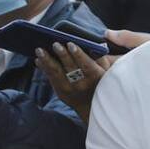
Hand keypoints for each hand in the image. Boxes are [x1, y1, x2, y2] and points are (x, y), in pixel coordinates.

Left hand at [34, 29, 149, 124]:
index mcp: (98, 78)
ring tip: (39, 49)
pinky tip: (38, 59)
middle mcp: (84, 86)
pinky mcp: (62, 94)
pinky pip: (51, 80)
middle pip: (70, 69)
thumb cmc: (105, 83)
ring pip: (57, 75)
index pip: (87, 66)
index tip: (71, 44)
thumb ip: (103, 56)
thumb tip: (98, 39)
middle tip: (54, 42)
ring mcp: (72, 91)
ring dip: (47, 61)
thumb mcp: (111, 70)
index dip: (78, 55)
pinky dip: (44, 69)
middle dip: (61, 55)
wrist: (97, 109)